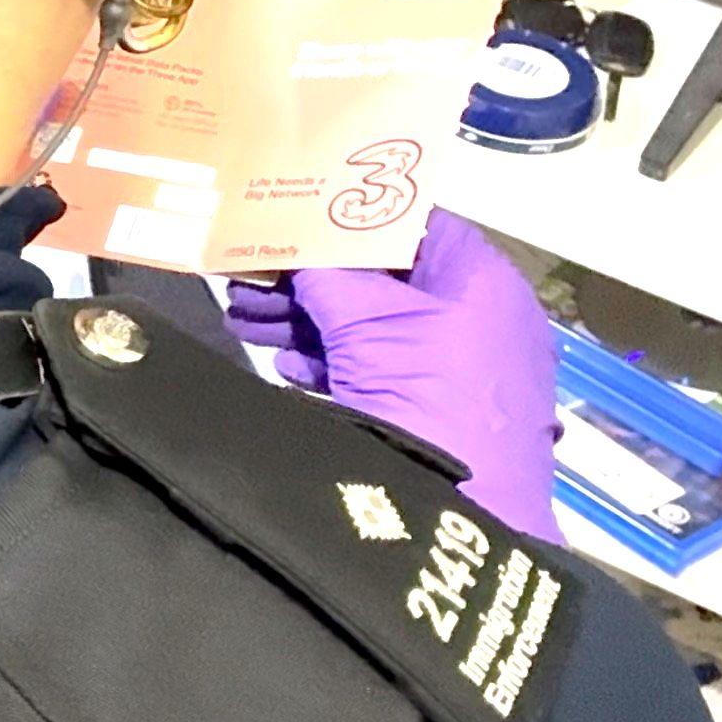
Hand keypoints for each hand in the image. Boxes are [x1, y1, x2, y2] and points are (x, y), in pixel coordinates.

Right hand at [226, 211, 563, 537]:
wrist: (470, 508)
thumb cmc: (426, 392)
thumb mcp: (365, 321)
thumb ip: (327, 274)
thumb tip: (295, 250)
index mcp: (477, 278)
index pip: (412, 222)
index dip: (351, 215)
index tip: (293, 213)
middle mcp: (476, 315)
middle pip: (383, 278)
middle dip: (312, 279)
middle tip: (250, 277)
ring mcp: (459, 366)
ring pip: (375, 327)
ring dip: (309, 322)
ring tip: (243, 323)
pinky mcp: (439, 409)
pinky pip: (381, 370)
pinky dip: (333, 363)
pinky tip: (284, 366)